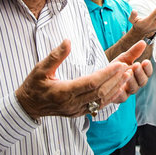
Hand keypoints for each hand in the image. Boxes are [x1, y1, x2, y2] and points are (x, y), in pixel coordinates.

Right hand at [15, 39, 149, 119]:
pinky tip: (119, 88)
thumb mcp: (39, 68)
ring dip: (116, 88)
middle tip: (128, 67)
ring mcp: (76, 110)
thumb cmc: (33, 85)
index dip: (107, 74)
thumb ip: (55, 56)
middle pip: (99, 92)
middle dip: (115, 80)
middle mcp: (71, 104)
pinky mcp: (78, 113)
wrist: (27, 107)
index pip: (90, 83)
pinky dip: (110, 97)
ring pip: (101, 101)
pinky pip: (98, 106)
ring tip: (127, 75)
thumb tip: (68, 41)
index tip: (120, 64)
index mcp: (63, 92)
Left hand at [110, 41, 152, 102]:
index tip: (145, 61)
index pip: (148, 72)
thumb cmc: (116, 67)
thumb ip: (134, 52)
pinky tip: (120, 85)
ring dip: (132, 80)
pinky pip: (123, 97)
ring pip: (134, 88)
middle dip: (140, 73)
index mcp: (139, 74)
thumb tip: (143, 42)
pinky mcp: (120, 98)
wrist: (102, 76)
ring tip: (128, 72)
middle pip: (142, 81)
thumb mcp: (124, 58)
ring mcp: (128, 91)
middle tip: (136, 65)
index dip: (148, 68)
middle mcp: (136, 83)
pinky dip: (122, 91)